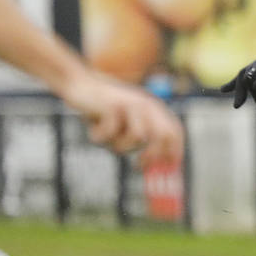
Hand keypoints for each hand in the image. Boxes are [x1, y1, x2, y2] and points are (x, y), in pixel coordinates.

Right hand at [61, 73, 183, 166]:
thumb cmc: (103, 110)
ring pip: (138, 138)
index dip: (174, 152)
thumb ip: (140, 138)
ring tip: (105, 139)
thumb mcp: (125, 122)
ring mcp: (131, 104)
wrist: (80, 84)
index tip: (165, 170)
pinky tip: (94, 129)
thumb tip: (151, 167)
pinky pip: (112, 132)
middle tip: (137, 166)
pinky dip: (101, 137)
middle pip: (164, 136)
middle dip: (153, 156)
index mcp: (154, 109)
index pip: (174, 132)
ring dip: (119, 146)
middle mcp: (147, 105)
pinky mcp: (113, 106)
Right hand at [222, 55, 255, 110]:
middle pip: (244, 76)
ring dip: (247, 94)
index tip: (239, 104)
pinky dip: (237, 86)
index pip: (249, 75)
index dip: (242, 89)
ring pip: (245, 79)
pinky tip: (224, 90)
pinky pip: (246, 79)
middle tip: (237, 106)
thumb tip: (254, 84)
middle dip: (240, 92)